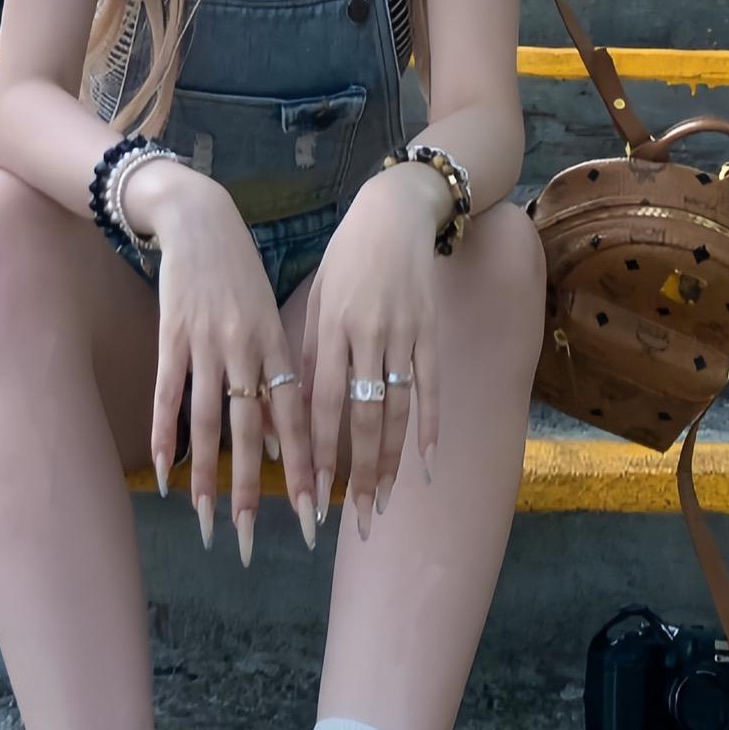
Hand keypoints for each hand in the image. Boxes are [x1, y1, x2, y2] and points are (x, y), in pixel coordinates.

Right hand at [128, 158, 316, 563]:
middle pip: (253, 434)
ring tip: (207, 522)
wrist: (198, 219)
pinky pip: (168, 396)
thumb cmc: (239, 273)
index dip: (304, 470)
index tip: (313, 516)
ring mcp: (207, 344)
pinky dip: (165, 437)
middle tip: (256, 541)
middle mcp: (247, 350)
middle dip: (255, 492)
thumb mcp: (269, 318)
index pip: (296, 421)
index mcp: (278, 346)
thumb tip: (282, 443)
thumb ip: (279, 374)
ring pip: (209, 423)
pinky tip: (164, 474)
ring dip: (207, 478)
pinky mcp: (171, 336)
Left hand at [302, 164, 446, 537]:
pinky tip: (426, 464)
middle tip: (355, 518)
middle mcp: (366, 334)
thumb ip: (309, 351)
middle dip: (358, 473)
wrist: (395, 211)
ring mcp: (403, 334)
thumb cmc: (345, 258)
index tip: (312, 494)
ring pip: (398, 410)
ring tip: (383, 502)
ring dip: (390, 461)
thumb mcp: (316, 297)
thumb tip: (296, 408)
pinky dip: (428, 427)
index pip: (320, 404)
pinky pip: (430, 387)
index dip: (318, 453)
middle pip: (362, 417)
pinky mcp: (431, 331)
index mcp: (329, 327)